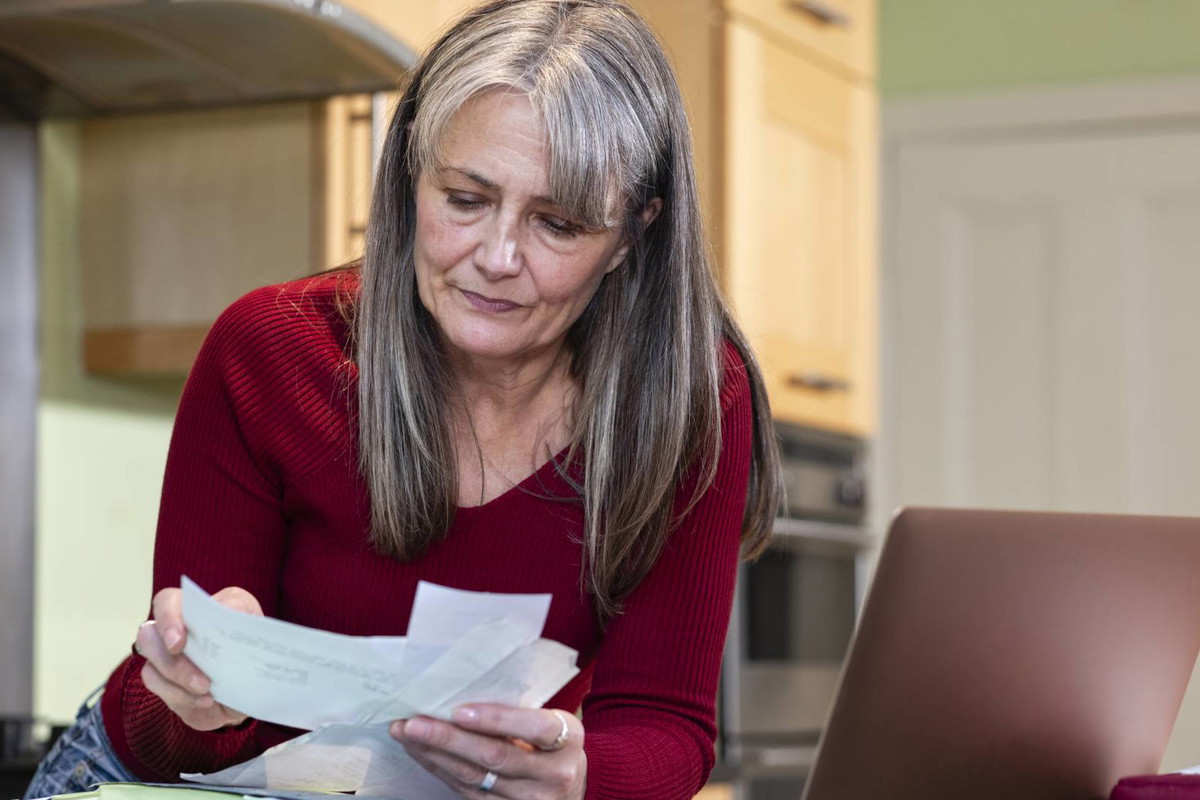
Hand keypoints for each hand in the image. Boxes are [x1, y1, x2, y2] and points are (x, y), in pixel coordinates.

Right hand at [135, 585, 261, 730]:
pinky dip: (184, 698)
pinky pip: (162, 692)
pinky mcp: (166, 686)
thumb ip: (241, 616)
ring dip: (180, 682)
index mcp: (196, 609)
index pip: (166, 602)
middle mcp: (172, 631)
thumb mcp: (254, 626)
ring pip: (151, 668)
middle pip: (148, 638)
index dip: (167, 619)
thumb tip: (229, 613)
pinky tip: (206, 701)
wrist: (255, 684)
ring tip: (207, 690)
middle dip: (170, 660)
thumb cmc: (252, 648)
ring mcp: (165, 659)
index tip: (179, 642)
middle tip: (199, 678)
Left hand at [390, 704, 584, 799]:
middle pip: (495, 756)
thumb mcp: (557, 720)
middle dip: (448, 739)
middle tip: (413, 723)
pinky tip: (422, 754)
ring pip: (474, 777)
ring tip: (406, 734)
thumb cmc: (558, 742)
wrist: (577, 786)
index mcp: (568, 740)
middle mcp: (552, 774)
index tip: (459, 710)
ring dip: (435, 755)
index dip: (496, 719)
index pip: (534, 729)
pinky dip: (441, 770)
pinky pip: (467, 792)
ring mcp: (530, 799)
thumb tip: (463, 691)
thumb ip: (522, 711)